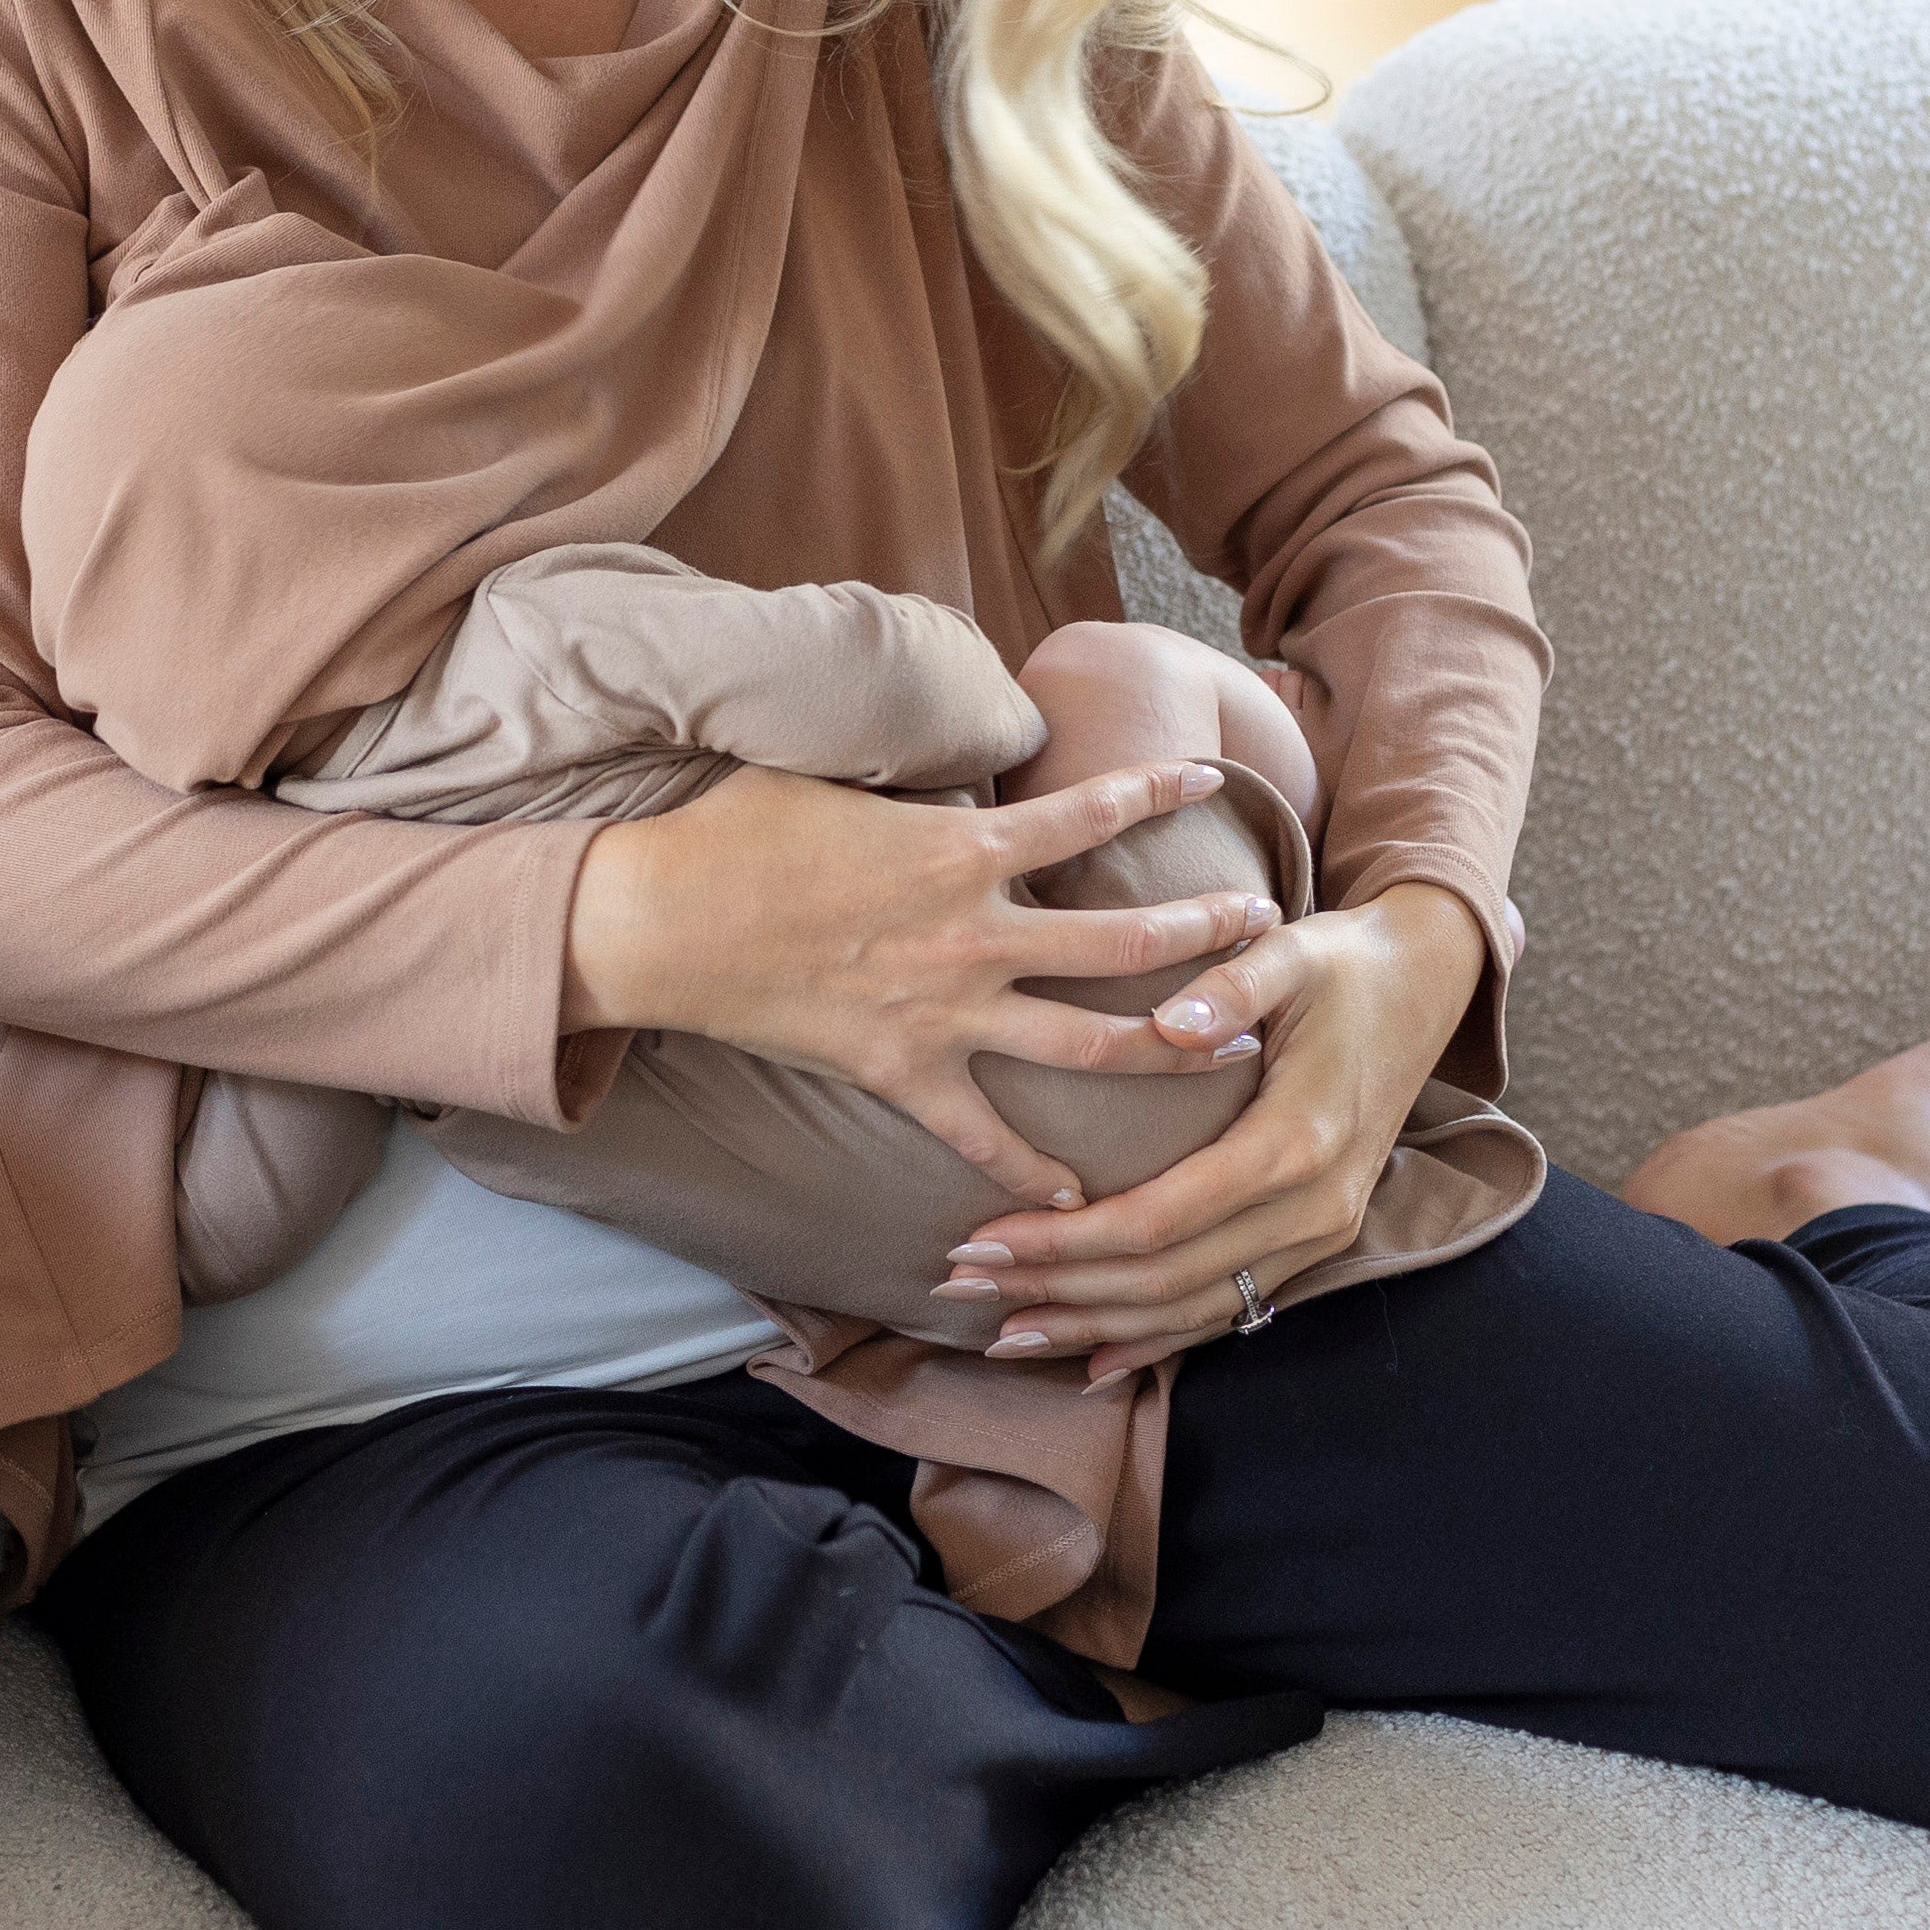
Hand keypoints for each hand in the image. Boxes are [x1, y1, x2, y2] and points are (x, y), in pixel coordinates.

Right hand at [562, 760, 1284, 1205]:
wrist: (664, 921)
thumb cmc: (739, 830)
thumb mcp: (839, 771)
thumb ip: (914, 768)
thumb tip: (952, 732)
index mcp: (960, 850)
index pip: (1086, 813)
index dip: (1155, 793)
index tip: (1209, 782)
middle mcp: (970, 935)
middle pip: (1119, 941)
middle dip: (1204, 934)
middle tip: (1265, 925)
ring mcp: (941, 1013)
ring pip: (1084, 1040)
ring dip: (1166, 1044)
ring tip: (1231, 1044)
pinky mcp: (900, 1072)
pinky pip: (983, 1135)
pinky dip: (1032, 1173)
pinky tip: (1076, 1197)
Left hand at [932, 882, 1489, 1383]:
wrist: (1428, 986)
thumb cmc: (1346, 964)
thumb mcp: (1294, 951)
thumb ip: (1233, 984)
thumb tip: (1168, 1022)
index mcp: (1294, 1143)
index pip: (1157, 1219)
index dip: (1063, 1240)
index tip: (979, 1238)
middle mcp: (1311, 1207)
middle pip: (1163, 1279)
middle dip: (1056, 1289)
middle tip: (959, 1286)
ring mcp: (1320, 1234)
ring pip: (1192, 1308)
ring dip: (1094, 1326)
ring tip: (1004, 1334)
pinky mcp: (1316, 1239)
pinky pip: (1230, 1306)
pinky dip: (1158, 1339)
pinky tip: (1095, 1360)